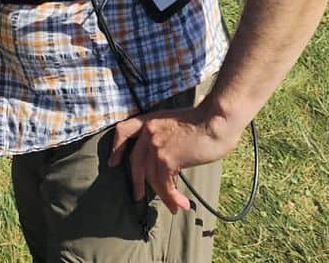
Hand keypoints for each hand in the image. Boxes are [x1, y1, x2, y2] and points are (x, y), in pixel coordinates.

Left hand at [108, 104, 240, 212]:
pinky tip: (181, 204)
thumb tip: (165, 157)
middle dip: (136, 181)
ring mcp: (155, 145)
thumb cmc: (202, 121)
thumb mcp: (173, 122)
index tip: (114, 162)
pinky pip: (164, 184)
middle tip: (137, 196)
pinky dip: (172, 197)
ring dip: (162, 195)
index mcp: (149, 120)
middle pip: (135, 161)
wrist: (215, 121)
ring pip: (151, 176)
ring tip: (173, 207)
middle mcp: (148, 131)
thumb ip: (164, 135)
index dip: (117, 148)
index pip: (123, 131)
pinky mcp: (167, 159)